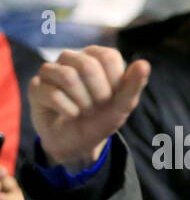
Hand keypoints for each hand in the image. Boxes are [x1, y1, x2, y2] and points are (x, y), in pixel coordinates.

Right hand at [29, 47, 149, 169]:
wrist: (78, 142)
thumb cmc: (101, 118)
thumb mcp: (123, 106)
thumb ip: (133, 85)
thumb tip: (144, 63)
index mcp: (95, 57)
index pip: (109, 56)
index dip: (115, 82)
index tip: (113, 96)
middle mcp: (71, 58)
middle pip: (87, 65)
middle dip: (99, 94)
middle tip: (97, 106)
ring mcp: (51, 71)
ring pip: (68, 76)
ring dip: (83, 103)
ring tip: (84, 110)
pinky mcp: (36, 87)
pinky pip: (53, 95)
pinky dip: (69, 111)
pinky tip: (70, 114)